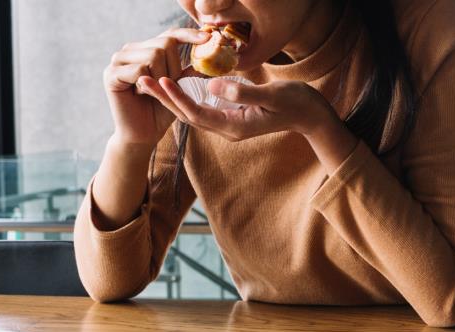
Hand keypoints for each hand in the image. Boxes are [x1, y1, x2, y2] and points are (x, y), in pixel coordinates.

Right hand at [103, 28, 208, 148]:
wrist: (143, 134)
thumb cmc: (161, 111)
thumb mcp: (180, 88)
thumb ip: (189, 71)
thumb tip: (208, 54)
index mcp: (146, 49)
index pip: (170, 35)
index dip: (189, 35)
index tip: (208, 38)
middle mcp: (131, 50)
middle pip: (165, 43)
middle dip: (174, 68)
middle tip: (165, 87)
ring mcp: (118, 60)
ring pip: (154, 55)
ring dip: (161, 78)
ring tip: (151, 91)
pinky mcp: (111, 73)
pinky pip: (140, 70)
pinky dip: (146, 85)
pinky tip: (139, 94)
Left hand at [146, 77, 333, 140]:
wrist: (311, 115)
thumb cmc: (295, 103)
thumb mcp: (271, 95)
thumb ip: (242, 92)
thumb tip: (212, 84)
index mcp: (235, 127)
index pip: (198, 113)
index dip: (178, 98)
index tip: (161, 80)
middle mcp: (228, 129)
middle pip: (189, 115)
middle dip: (165, 99)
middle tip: (142, 81)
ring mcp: (230, 123)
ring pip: (194, 112)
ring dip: (172, 98)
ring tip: (151, 83)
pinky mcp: (233, 115)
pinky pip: (204, 107)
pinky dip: (188, 96)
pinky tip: (177, 84)